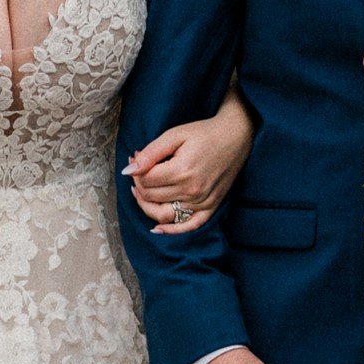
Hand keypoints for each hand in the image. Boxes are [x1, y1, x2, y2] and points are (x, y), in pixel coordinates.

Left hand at [126, 95, 253, 233]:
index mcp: (182, 171)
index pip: (145, 181)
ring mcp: (202, 201)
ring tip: (141, 193)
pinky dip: (172, 230)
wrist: (235, 136)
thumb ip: (150, 154)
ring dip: (147, 206)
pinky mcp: (211, 206)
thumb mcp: (174, 135)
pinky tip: (158, 228)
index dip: (135, 171)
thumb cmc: (203, 133)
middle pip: (152, 197)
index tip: (135, 159)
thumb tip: (128, 170)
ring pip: (164, 215)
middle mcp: (192, 190)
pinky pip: (189, 226)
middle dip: (139, 185)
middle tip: (139, 171)